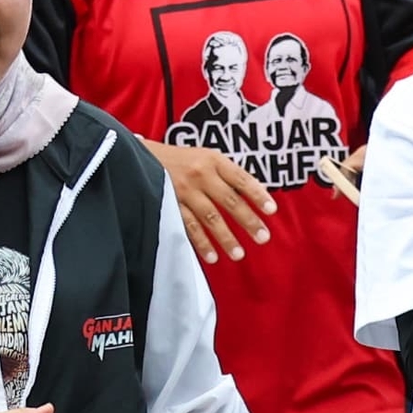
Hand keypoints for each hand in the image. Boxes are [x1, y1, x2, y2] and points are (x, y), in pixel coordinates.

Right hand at [156, 139, 278, 262]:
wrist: (140, 157)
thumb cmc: (182, 160)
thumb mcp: (205, 158)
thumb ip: (227, 175)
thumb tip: (256, 195)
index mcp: (213, 160)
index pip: (241, 178)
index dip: (257, 194)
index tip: (272, 210)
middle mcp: (200, 174)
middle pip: (229, 200)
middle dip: (247, 220)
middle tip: (263, 238)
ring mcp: (184, 190)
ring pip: (210, 216)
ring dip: (225, 237)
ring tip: (239, 254)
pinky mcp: (169, 204)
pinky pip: (188, 226)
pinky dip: (201, 242)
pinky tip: (212, 256)